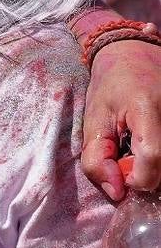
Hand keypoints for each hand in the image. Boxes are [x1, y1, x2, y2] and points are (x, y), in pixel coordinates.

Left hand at [82, 40, 160, 199]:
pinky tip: (150, 146)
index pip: (153, 158)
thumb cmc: (111, 85)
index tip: (123, 175)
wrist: (135, 54)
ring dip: (156, 167)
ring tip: (142, 150)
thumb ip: (97, 158)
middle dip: (148, 175)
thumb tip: (116, 193)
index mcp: (147, 108)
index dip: (137, 178)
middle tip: (131, 159)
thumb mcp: (93, 119)